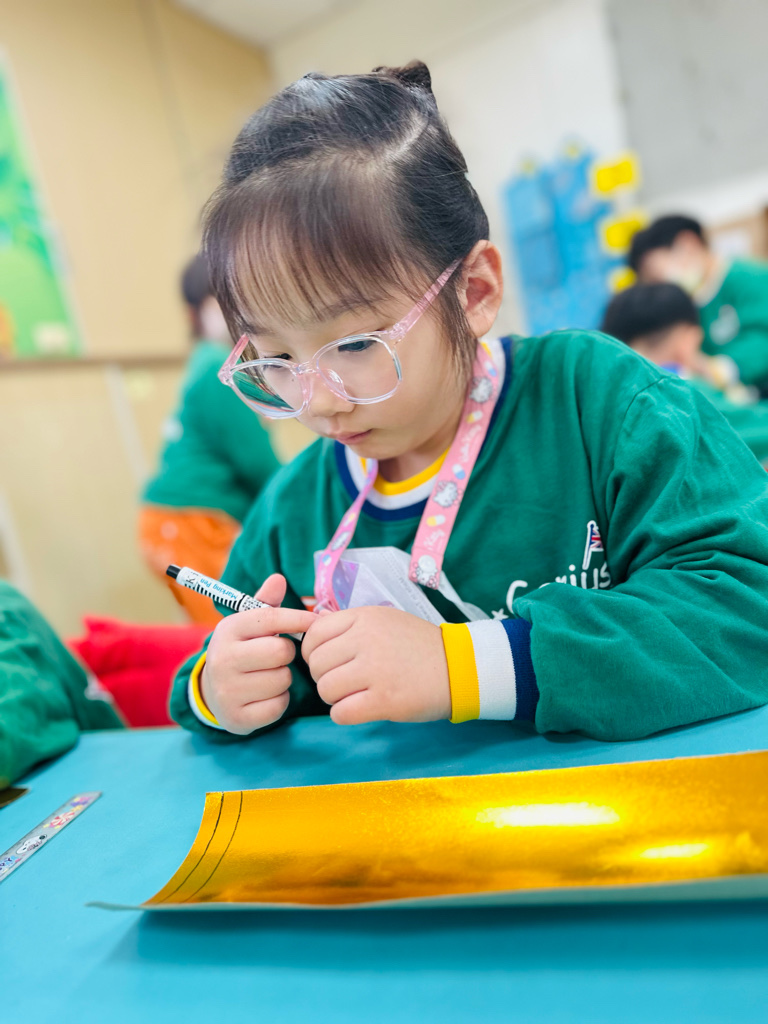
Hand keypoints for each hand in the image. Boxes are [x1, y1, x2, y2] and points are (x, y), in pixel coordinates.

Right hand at [200, 574, 316, 734]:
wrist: (213, 694)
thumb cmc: (242, 651)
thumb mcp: (249, 624)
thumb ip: (266, 602)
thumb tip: (279, 578)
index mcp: (228, 629)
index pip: (271, 618)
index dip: (298, 619)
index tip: (314, 621)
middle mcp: (223, 658)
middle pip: (280, 651)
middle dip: (287, 654)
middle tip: (278, 656)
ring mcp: (227, 690)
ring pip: (282, 679)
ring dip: (284, 679)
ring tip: (269, 675)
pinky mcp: (236, 717)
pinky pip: (278, 706)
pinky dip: (280, 701)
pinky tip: (266, 695)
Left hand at [301, 606, 450, 724]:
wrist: (460, 667)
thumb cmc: (418, 646)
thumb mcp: (385, 620)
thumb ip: (350, 625)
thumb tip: (312, 626)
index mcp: (364, 617)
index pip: (314, 634)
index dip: (313, 653)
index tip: (328, 662)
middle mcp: (366, 639)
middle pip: (317, 665)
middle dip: (325, 677)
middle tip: (344, 682)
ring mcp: (375, 670)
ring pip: (325, 689)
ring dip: (335, 698)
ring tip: (355, 695)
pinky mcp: (384, 700)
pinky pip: (341, 713)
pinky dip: (345, 715)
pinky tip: (361, 709)